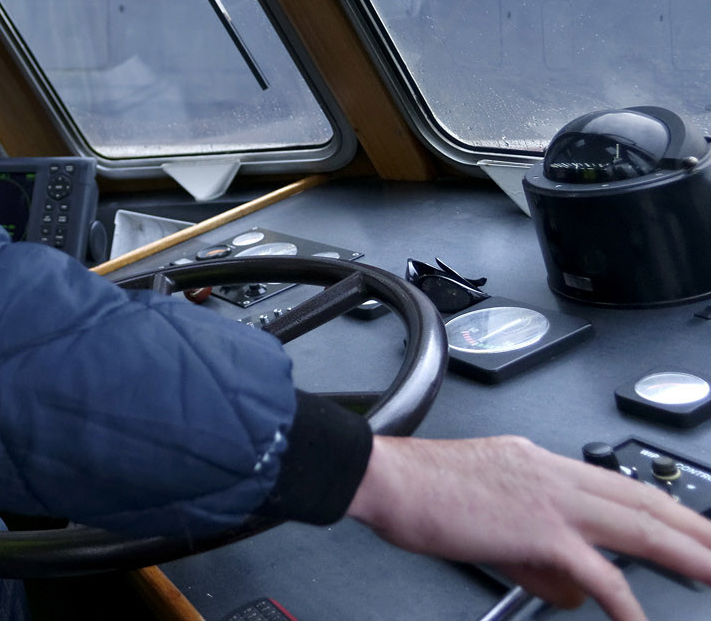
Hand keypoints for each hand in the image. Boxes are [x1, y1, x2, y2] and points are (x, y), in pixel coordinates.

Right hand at [345, 435, 710, 620]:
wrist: (386, 477)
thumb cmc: (417, 490)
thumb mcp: (485, 524)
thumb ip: (536, 559)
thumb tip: (570, 591)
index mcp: (538, 462)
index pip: (616, 484)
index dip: (662, 506)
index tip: (688, 525)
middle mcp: (552, 473)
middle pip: (645, 500)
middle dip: (693, 528)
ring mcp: (551, 500)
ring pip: (642, 526)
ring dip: (689, 553)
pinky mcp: (541, 532)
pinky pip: (601, 574)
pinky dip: (628, 603)